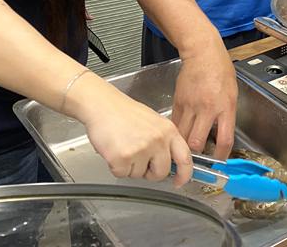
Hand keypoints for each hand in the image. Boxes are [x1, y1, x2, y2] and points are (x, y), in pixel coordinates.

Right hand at [69, 73, 193, 186]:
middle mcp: (158, 140)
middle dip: (150, 173)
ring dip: (130, 167)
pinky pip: (122, 174)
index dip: (184, 174)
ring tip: (123, 146)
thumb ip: (164, 141)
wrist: (102, 105)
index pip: (185, 158)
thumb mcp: (154, 122)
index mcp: (168, 130)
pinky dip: (116, 166)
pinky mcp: (123, 157)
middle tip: (139, 161)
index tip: (180, 181)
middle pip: (161, 173)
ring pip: (139, 175)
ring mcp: (141, 149)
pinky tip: (114, 150)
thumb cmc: (123, 112)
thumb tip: (169, 161)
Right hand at [171, 34, 237, 159]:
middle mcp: (207, 108)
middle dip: (195, 157)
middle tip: (196, 161)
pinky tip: (177, 136)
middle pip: (197, 143)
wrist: (202, 53)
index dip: (221, 156)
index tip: (219, 162)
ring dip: (183, 147)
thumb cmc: (220, 70)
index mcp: (225, 107)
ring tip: (184, 153)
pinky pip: (176, 124)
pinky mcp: (178, 102)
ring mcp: (190, 105)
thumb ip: (226, 115)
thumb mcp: (231, 94)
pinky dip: (177, 133)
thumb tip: (220, 134)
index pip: (224, 140)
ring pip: (183, 136)